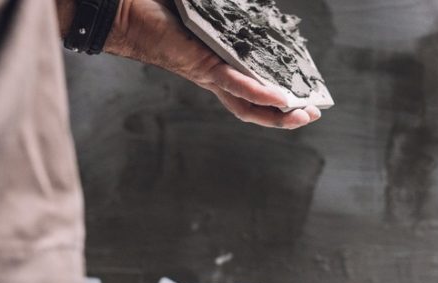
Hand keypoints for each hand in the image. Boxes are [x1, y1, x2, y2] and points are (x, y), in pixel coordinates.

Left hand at [104, 0, 320, 128]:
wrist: (126, 14)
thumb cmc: (160, 14)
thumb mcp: (204, 17)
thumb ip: (226, 18)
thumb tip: (245, 6)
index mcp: (215, 66)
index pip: (250, 89)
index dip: (276, 97)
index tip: (301, 95)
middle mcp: (214, 77)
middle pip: (254, 108)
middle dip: (285, 116)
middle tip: (311, 114)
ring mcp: (210, 75)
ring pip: (249, 105)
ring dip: (279, 113)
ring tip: (304, 113)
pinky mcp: (204, 68)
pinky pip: (237, 86)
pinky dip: (259, 94)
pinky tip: (280, 98)